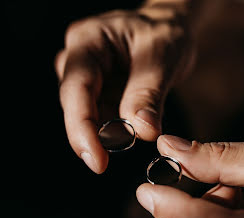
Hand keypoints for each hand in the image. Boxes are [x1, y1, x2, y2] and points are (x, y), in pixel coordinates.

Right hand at [55, 5, 195, 173]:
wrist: (167, 29)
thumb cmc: (165, 34)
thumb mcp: (163, 57)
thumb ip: (148, 93)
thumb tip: (142, 132)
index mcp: (88, 41)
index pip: (76, 88)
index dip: (82, 128)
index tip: (96, 161)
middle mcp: (78, 59)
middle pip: (76, 105)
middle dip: (97, 135)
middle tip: (125, 149)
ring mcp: (84, 77)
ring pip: (87, 116)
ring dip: (110, 132)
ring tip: (140, 125)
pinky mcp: (95, 92)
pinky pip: (100, 118)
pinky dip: (116, 129)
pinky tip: (134, 125)